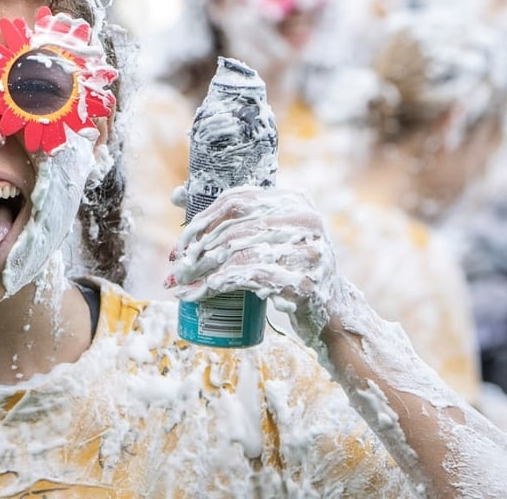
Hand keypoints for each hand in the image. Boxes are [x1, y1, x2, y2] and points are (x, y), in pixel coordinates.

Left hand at [165, 185, 342, 343]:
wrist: (329, 311)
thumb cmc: (287, 268)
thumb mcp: (268, 236)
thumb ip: (232, 216)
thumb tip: (177, 195)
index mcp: (293, 201)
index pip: (235, 201)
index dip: (202, 220)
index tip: (182, 243)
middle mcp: (304, 220)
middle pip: (233, 230)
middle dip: (198, 251)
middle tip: (177, 269)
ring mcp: (307, 250)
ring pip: (238, 254)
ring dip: (203, 272)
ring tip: (182, 285)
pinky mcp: (302, 281)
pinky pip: (251, 277)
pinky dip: (222, 283)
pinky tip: (206, 290)